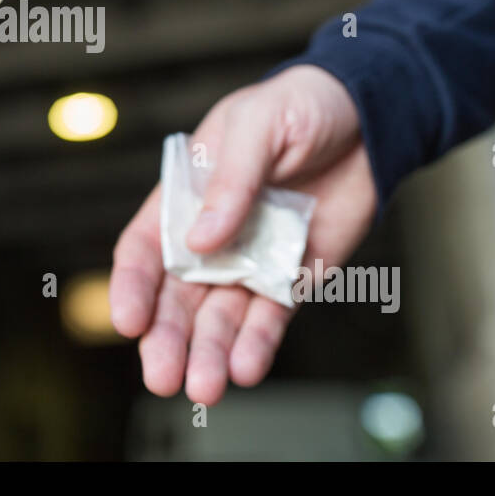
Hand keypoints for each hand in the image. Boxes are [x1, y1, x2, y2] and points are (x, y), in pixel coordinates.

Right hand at [109, 64, 376, 403]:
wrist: (367, 118)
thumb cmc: (298, 107)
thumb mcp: (257, 125)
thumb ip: (230, 181)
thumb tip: (201, 241)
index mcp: (184, 198)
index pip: (145, 249)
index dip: (132, 286)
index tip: (127, 321)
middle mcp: (209, 239)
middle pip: (176, 298)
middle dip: (166, 339)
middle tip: (163, 376)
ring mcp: (249, 262)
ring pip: (218, 319)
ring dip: (208, 353)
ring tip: (206, 388)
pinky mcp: (291, 279)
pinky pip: (269, 320)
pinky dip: (257, 346)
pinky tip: (246, 369)